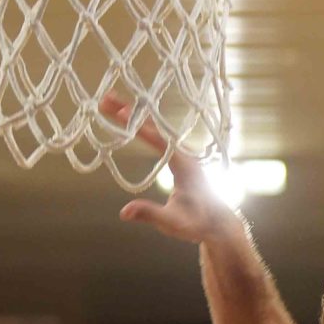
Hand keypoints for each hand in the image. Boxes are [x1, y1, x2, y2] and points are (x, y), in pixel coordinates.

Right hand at [100, 93, 240, 243]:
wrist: (219, 225)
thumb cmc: (197, 224)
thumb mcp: (172, 222)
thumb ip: (150, 214)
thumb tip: (125, 211)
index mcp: (184, 164)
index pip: (157, 139)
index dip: (137, 126)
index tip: (118, 112)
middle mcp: (184, 154)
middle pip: (153, 127)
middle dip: (129, 112)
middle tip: (105, 99)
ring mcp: (182, 155)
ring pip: (155, 129)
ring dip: (133, 116)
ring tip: (110, 104)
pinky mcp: (179, 159)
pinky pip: (158, 137)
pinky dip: (141, 126)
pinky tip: (129, 120)